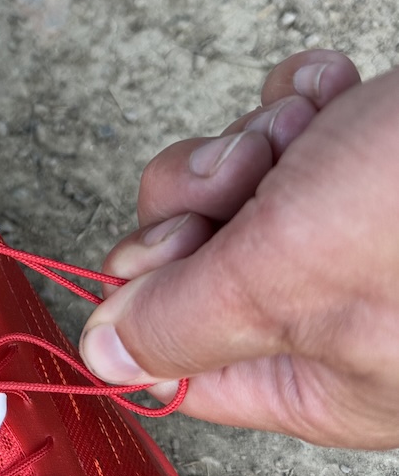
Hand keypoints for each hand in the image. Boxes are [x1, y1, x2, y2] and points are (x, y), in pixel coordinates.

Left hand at [79, 50, 398, 448]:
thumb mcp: (285, 278)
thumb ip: (185, 324)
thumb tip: (106, 355)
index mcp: (323, 380)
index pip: (184, 369)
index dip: (149, 304)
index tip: (157, 255)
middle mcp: (338, 320)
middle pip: (191, 265)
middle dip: (201, 199)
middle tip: (245, 177)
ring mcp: (356, 240)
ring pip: (229, 190)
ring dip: (255, 143)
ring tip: (315, 130)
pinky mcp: (371, 170)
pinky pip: (285, 137)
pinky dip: (298, 107)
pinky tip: (337, 94)